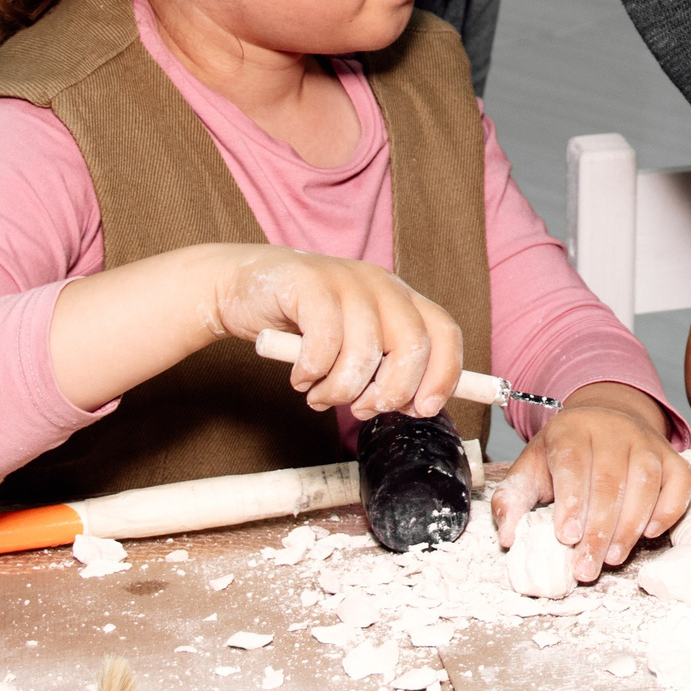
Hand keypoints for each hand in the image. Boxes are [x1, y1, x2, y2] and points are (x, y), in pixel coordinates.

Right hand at [210, 246, 463, 420]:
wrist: (245, 287)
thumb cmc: (306, 325)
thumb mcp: (355, 346)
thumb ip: (385, 369)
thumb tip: (417, 406)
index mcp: (402, 299)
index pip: (444, 334)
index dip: (442, 375)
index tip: (422, 410)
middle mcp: (382, 285)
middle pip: (412, 346)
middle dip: (390, 392)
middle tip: (360, 409)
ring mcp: (348, 280)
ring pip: (366, 351)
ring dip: (341, 390)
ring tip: (320, 395)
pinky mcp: (310, 283)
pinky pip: (325, 341)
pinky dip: (313, 372)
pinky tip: (301, 377)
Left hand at [491, 384, 690, 581]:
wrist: (604, 420)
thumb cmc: (565, 455)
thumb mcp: (531, 469)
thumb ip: (513, 500)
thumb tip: (510, 536)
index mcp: (572, 429)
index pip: (573, 462)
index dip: (571, 500)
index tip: (566, 537)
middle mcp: (613, 429)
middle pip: (609, 479)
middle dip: (599, 528)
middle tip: (587, 566)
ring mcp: (647, 440)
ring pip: (645, 480)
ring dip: (631, 524)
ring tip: (614, 558)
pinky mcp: (671, 456)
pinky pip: (679, 481)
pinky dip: (669, 509)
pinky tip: (650, 534)